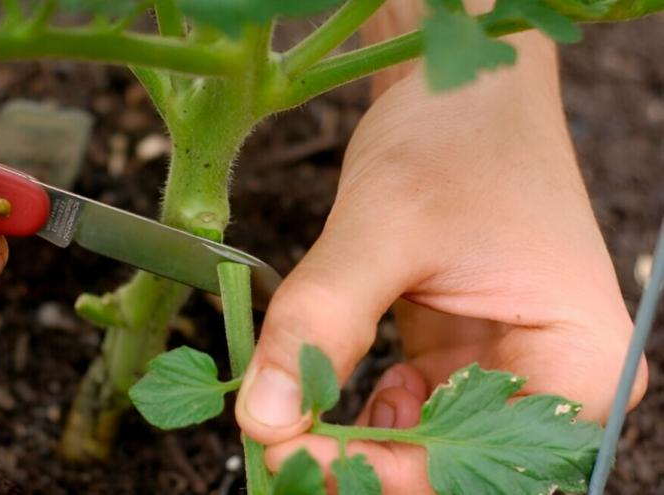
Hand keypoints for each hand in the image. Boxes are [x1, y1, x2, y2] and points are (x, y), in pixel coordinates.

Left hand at [235, 3, 646, 492]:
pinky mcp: (460, 355)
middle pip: (456, 470)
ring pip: (426, 449)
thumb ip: (322, 323)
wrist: (462, 90)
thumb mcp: (383, 227)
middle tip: (280, 444)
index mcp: (581, 362)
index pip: (487, 469)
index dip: (388, 478)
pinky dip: (359, 414)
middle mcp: (554, 380)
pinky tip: (328, 396)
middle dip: (367, 468)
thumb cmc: (455, 138)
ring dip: (354, 445)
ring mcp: (505, 370)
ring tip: (291, 421)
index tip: (293, 453)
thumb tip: (263, 418)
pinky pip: (410, 413)